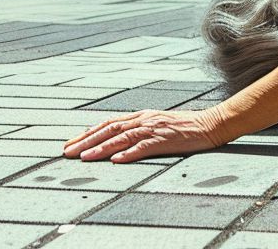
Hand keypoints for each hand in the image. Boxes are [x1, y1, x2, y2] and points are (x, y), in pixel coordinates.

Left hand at [63, 108, 223, 162]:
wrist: (211, 124)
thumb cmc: (186, 127)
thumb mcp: (158, 124)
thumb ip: (140, 130)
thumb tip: (119, 143)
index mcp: (141, 116)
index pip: (109, 124)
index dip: (88, 133)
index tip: (71, 143)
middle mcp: (144, 120)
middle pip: (109, 129)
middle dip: (86, 141)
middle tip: (67, 152)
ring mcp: (154, 129)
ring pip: (121, 138)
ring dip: (101, 148)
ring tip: (84, 157)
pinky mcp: (165, 140)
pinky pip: (144, 147)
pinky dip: (129, 153)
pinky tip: (116, 161)